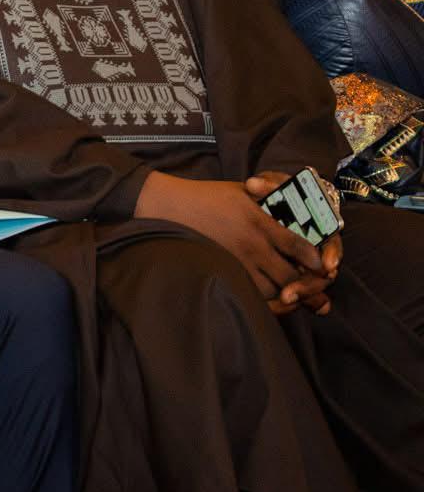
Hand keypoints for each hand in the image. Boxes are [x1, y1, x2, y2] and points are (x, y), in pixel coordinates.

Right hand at [136, 173, 327, 311]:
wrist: (168, 206)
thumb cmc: (207, 196)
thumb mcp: (243, 191)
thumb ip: (271, 203)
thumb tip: (299, 214)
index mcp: (259, 219)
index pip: (299, 245)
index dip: (316, 260)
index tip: (323, 266)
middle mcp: (251, 243)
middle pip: (291, 274)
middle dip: (308, 286)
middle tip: (317, 292)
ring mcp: (236, 260)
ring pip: (274, 289)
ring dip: (288, 295)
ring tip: (296, 296)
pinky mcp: (223, 271)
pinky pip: (252, 294)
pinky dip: (266, 301)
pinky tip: (272, 299)